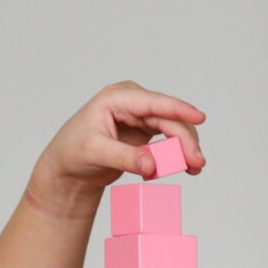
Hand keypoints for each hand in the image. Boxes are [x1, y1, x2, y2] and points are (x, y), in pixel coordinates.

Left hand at [24, 81, 207, 222]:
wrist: (68, 168)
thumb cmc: (72, 153)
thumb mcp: (94, 153)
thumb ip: (124, 158)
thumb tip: (152, 166)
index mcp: (117, 98)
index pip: (153, 102)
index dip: (179, 109)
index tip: (200, 117)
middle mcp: (132, 103)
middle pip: (168, 118)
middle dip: (185, 140)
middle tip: (197, 162)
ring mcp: (141, 117)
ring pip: (173, 129)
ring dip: (185, 148)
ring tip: (193, 168)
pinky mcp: (145, 132)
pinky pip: (169, 140)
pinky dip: (177, 154)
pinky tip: (185, 168)